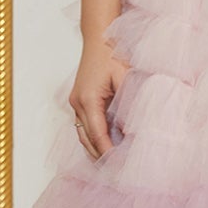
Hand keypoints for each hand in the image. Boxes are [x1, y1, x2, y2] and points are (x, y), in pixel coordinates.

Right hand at [70, 41, 128, 159]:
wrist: (99, 37)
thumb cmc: (113, 54)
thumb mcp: (125, 79)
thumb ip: (128, 104)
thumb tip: (132, 129)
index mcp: (88, 99)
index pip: (97, 134)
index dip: (106, 151)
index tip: (117, 165)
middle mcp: (77, 103)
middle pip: (86, 139)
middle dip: (99, 155)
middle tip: (115, 170)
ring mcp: (75, 102)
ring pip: (82, 134)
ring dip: (95, 148)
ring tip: (110, 163)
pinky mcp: (78, 99)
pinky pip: (84, 124)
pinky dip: (93, 136)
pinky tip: (105, 145)